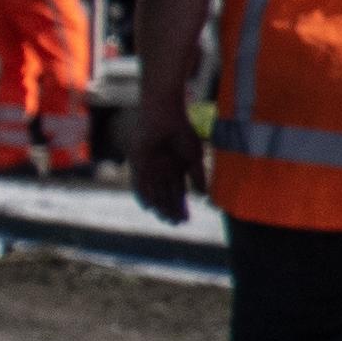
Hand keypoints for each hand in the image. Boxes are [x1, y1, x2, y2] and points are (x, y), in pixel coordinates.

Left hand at [131, 110, 201, 227]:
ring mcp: (150, 168)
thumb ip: (198, 176)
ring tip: (165, 219)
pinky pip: (139, 183)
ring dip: (160, 206)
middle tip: (176, 224)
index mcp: (176, 170)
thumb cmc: (182, 133)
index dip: (182, 207)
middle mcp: (162, 172)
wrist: (165, 116)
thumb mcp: (194, 157)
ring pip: (155, 192)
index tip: (186, 220)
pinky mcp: (138, 163)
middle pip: (166, 196)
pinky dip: (144, 195)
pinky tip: (149, 207)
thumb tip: (203, 196)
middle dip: (171, 210)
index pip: (178, 193)